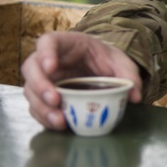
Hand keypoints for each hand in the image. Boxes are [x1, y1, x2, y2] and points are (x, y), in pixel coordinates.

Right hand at [21, 31, 142, 130]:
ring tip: (60, 120)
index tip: (51, 67)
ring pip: (30, 91)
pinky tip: (60, 125)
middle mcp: (48, 60)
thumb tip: (135, 96)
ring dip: (42, 107)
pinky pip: (37, 107)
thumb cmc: (106, 59)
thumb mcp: (121, 62)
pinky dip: (45, 117)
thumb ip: (129, 75)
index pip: (47, 41)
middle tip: (56, 99)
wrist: (102, 69)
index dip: (45, 53)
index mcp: (66, 43)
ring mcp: (44, 79)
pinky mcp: (44, 97)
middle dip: (40, 85)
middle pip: (31, 68)